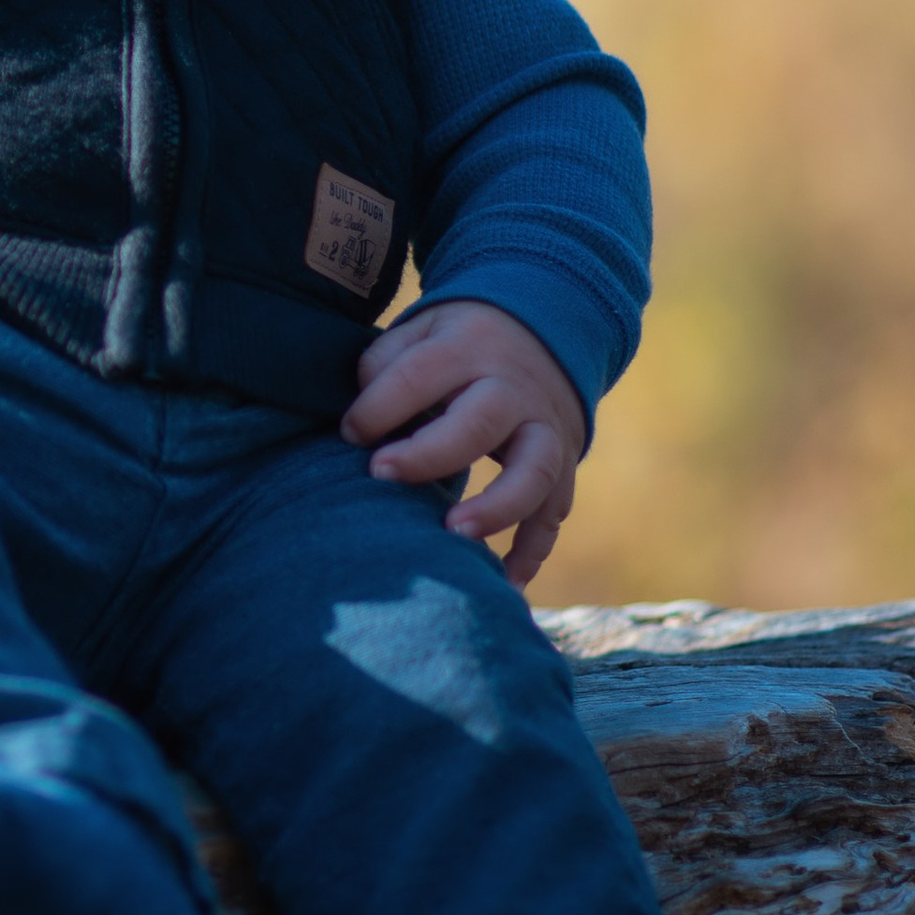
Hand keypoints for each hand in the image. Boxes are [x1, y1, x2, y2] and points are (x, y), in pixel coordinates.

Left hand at [341, 298, 585, 591]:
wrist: (545, 330)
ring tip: (452, 536)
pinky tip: (504, 584)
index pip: (420, 375)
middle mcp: (512, 388)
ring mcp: (545, 428)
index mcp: (468, 349)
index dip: (380, 406)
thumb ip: (385, 365)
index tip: (349, 435)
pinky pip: (554, 512)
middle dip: (430, 453)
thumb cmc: (459, 342)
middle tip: (382, 476)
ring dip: (497, 507)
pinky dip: (533, 551)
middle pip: (480, 422)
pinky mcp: (564, 463)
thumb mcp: (422, 329)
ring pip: (535, 470)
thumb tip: (358, 425)